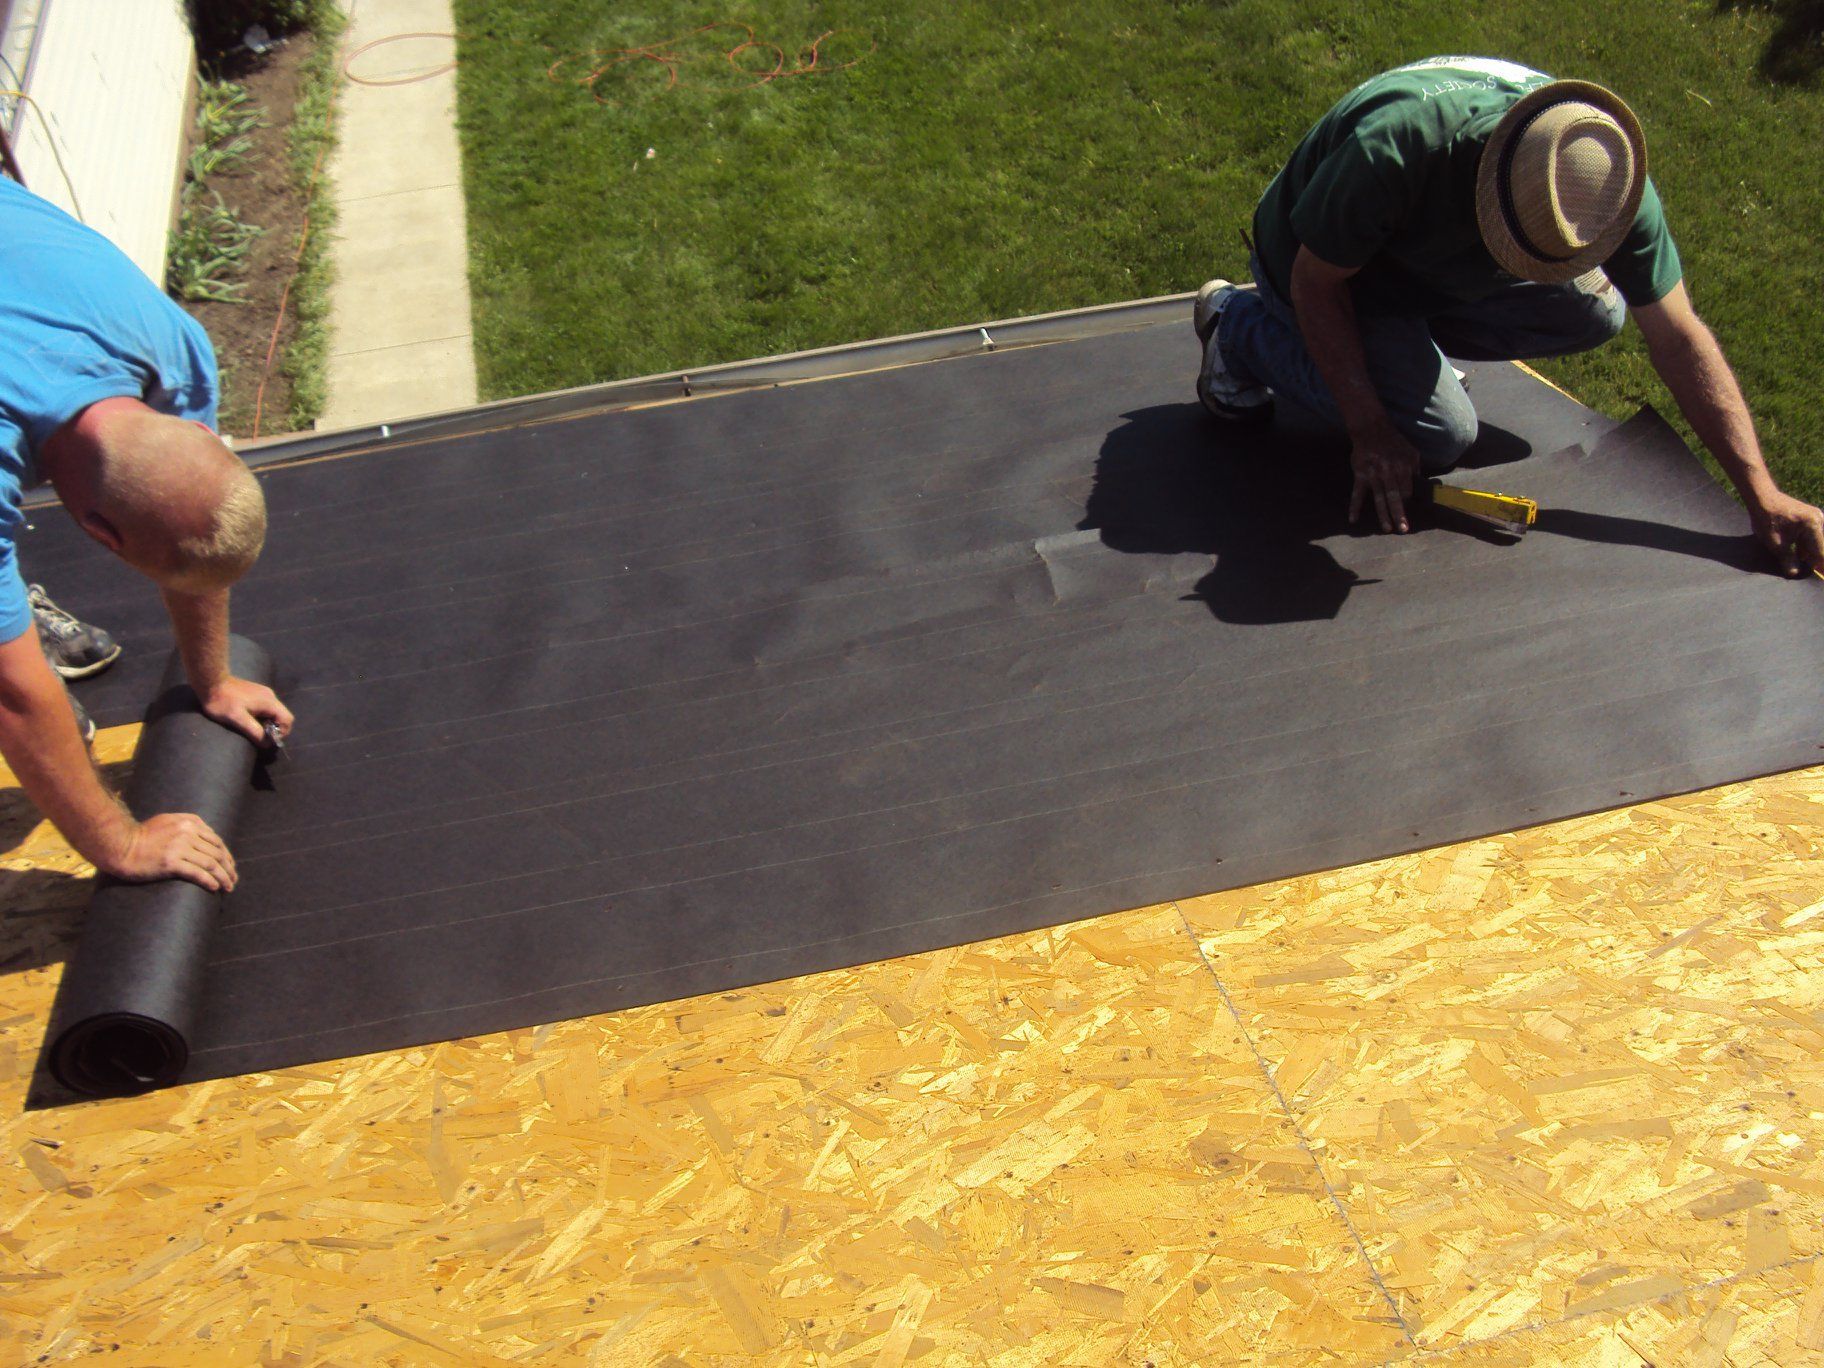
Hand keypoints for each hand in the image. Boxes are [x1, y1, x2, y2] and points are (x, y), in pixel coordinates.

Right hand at [96, 812, 237, 891]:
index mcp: (188, 822)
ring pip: (211, 863)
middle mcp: (187, 832)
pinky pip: (197, 873)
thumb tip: (204, 836)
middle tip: (233, 880)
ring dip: (223, 877)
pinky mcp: (171, 862)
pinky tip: (215, 888)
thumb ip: (185, 826)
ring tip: (228, 888)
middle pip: (217, 852)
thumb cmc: (140, 837)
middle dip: (229, 868)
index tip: (230, 866)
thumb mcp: (165, 822)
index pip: (216, 840)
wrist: (119, 846)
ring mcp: (179, 847)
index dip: (226, 855)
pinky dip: (209, 881)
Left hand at [201, 677, 294, 744]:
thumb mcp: (238, 719)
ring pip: (273, 712)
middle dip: (275, 729)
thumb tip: (267, 744)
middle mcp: (270, 696)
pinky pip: (265, 708)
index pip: (288, 719)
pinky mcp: (255, 692)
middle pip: (282, 716)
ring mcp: (263, 693)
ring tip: (252, 729)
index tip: (268, 740)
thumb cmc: (223, 701)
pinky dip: (262, 717)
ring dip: (267, 723)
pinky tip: (248, 719)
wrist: (210, 681)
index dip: (283, 732)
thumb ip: (255, 732)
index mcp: (270, 702)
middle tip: (260, 736)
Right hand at [1348, 426, 1421, 532]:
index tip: (1407, 507)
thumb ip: (1415, 469)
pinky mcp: (1360, 476)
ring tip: (1387, 529)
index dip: (1408, 500)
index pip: (1407, 491)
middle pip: (1395, 498)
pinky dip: (1354, 507)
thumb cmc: (1393, 442)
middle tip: (1403, 530)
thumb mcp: (1411, 452)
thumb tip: (1419, 484)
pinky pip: (1357, 494)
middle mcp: (1389, 473)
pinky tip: (1353, 519)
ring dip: (1383, 515)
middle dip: (1399, 514)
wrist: (1371, 430)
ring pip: (1379, 499)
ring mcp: (1373, 476)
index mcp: (1403, 468)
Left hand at [1749, 489, 1823, 577]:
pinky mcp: (1810, 518)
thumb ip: (1787, 560)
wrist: (1761, 498)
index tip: (1822, 576)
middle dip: (1817, 561)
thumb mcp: (1775, 544)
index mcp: (1813, 526)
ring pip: (1817, 542)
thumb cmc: (1766, 520)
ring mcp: (1816, 518)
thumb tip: (1795, 575)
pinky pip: (1812, 536)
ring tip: (1807, 568)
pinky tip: (1799, 556)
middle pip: (1821, 547)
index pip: (1821, 552)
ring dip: (1811, 555)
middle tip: (1815, 574)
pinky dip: (1806, 547)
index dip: (1822, 567)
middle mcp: (1819, 520)